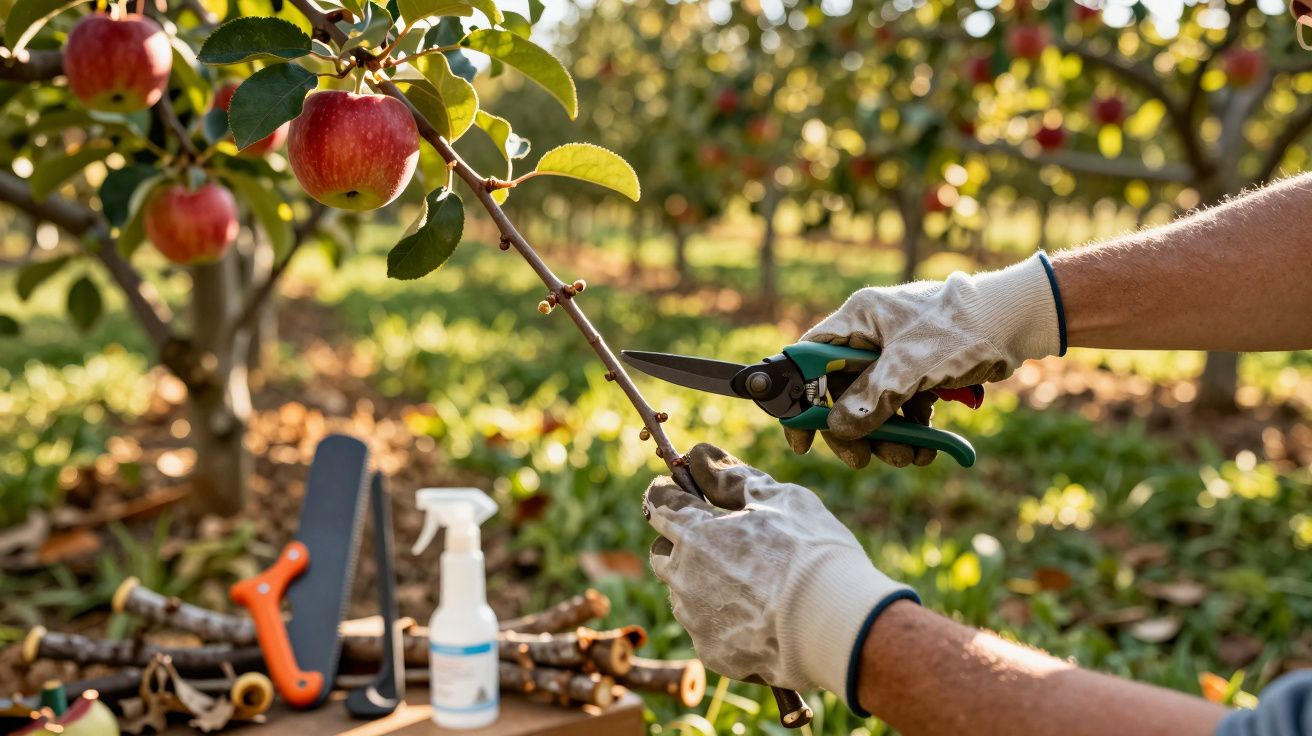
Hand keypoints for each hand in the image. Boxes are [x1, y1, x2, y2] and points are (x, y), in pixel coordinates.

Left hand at [644, 443, 916, 701]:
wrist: (835, 624)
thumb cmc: (810, 552)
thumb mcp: (779, 499)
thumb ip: (732, 476)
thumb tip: (699, 454)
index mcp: (695, 532)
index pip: (659, 504)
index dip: (668, 493)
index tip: (680, 491)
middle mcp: (683, 576)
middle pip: (662, 554)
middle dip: (681, 543)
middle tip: (718, 541)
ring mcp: (694, 619)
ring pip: (682, 595)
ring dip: (700, 584)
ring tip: (747, 584)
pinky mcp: (712, 653)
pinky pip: (705, 631)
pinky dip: (723, 621)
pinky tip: (757, 618)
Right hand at [787, 252, 1062, 468]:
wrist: (1018, 322)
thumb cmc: (963, 328)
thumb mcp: (912, 366)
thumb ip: (873, 398)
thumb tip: (839, 428)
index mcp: (859, 320)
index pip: (809, 359)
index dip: (799, 398)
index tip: (801, 437)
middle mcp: (871, 337)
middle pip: (841, 392)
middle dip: (854, 430)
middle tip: (861, 460)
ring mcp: (895, 356)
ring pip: (873, 406)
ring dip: (887, 438)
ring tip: (910, 457)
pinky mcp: (919, 373)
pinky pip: (901, 409)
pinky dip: (911, 432)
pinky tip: (928, 450)